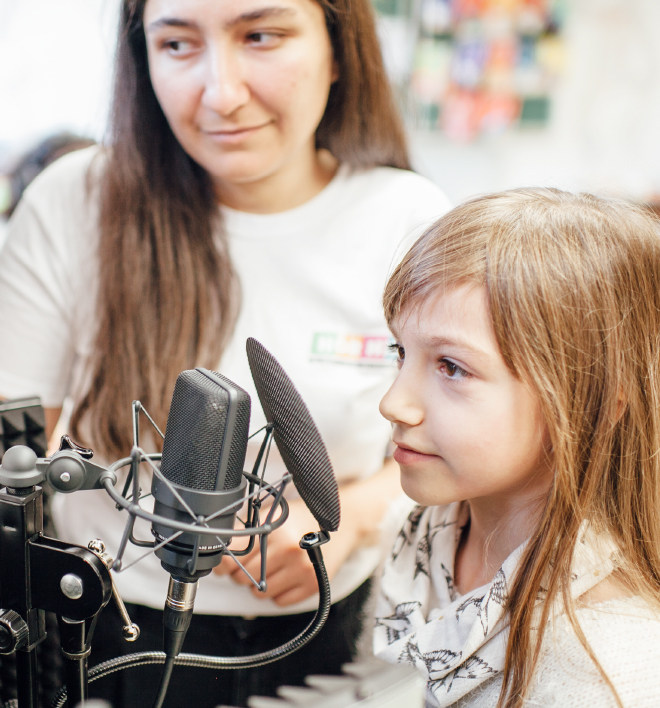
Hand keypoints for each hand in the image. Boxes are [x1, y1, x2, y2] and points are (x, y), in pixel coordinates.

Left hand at [213, 459, 401, 606]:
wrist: (344, 522)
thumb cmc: (304, 518)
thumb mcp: (273, 514)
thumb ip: (246, 529)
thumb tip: (220, 556)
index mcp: (274, 530)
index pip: (233, 557)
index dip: (225, 563)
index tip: (225, 564)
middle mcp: (288, 550)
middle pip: (243, 578)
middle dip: (244, 573)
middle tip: (257, 561)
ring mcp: (301, 569)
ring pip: (260, 594)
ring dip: (261, 584)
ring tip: (274, 567)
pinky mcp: (313, 585)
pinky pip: (279, 602)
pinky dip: (278, 593)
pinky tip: (288, 575)